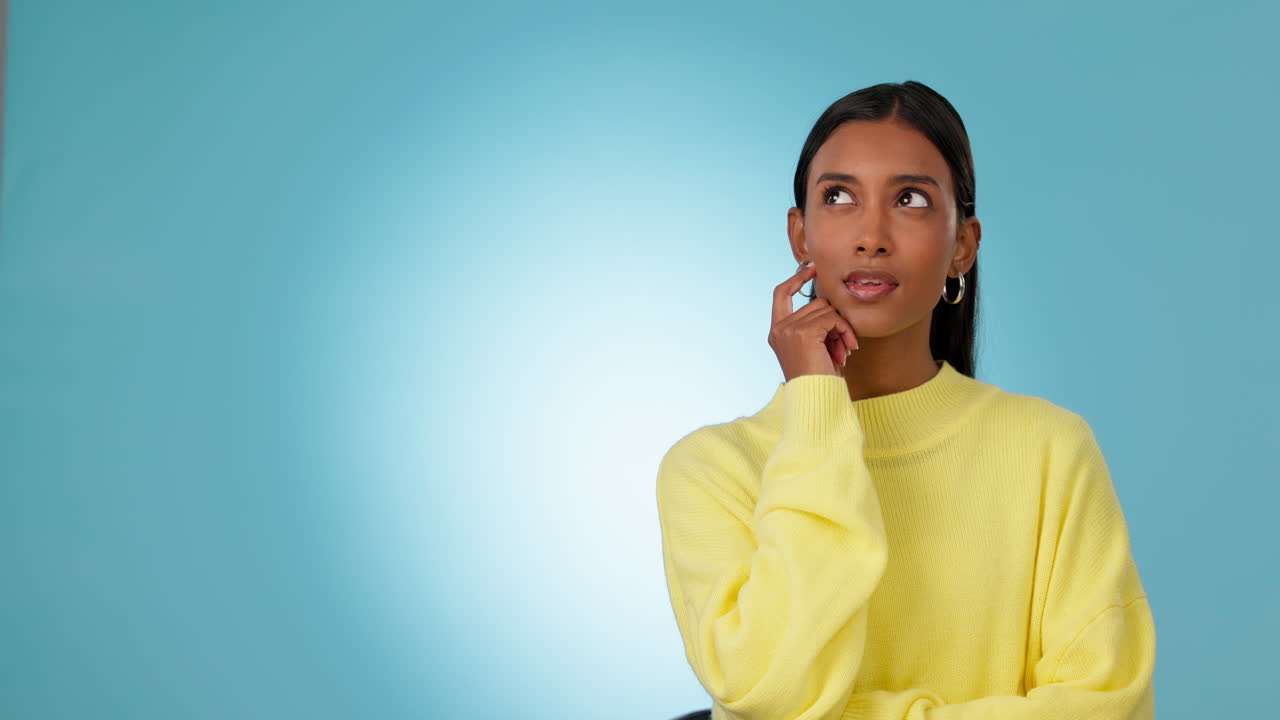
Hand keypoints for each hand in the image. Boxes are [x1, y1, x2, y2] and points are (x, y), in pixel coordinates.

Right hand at [770, 263, 859, 381]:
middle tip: (844, 344)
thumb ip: (815, 324)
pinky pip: (833, 318)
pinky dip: (845, 332)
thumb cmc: (818, 378)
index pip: (780, 293)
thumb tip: (829, 301)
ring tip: (844, 351)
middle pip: (815, 302)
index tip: (812, 267)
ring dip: (842, 328)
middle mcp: (779, 328)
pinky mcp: (803, 332)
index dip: (796, 278)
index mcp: (776, 331)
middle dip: (834, 321)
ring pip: (826, 309)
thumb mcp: (814, 346)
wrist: (816, 398)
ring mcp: (789, 329)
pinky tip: (847, 351)